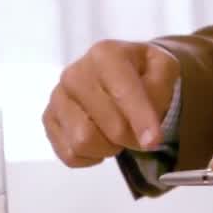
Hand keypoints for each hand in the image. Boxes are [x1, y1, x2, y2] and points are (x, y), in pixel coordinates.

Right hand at [43, 40, 178, 167]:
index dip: (141, 120)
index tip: (153, 142)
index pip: (123, 93)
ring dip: (109, 148)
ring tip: (116, 135)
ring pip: (83, 142)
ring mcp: (58, 97)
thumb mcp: (163, 69)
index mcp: (104, 55)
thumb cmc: (142, 73)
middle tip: (139, 133)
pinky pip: (70, 154)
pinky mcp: (49, 120)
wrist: (117, 74)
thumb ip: (159, 90)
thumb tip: (146, 128)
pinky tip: (99, 142)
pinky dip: (90, 157)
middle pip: (109, 126)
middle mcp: (74, 74)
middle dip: (131, 137)